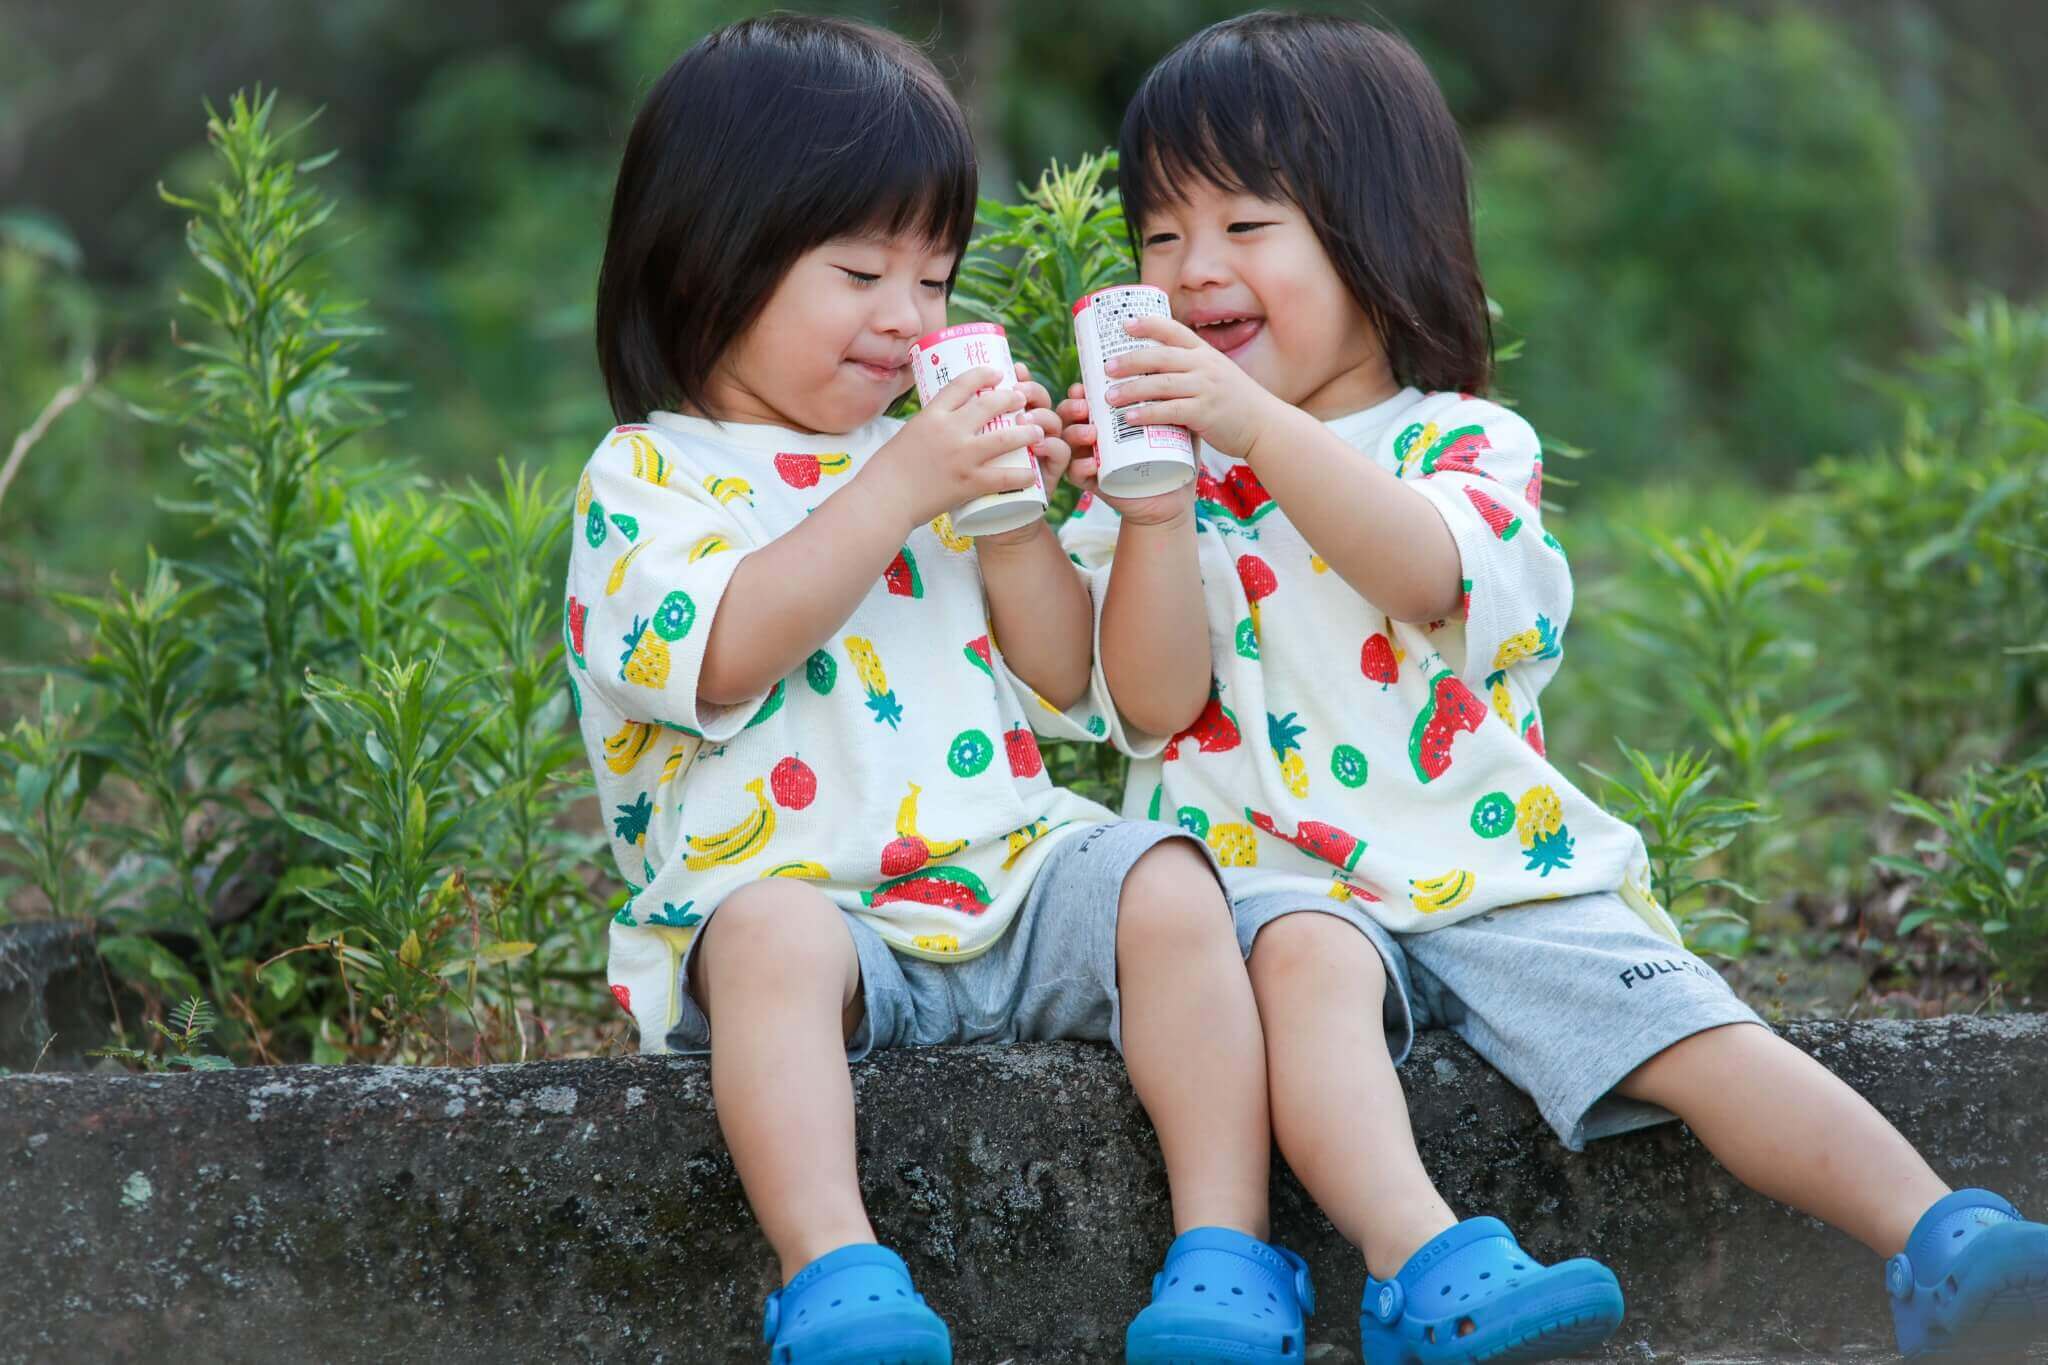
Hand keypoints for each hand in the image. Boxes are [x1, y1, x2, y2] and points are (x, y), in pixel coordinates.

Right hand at [858, 366, 1039, 530]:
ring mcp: (961, 456)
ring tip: (1038, 429)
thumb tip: (945, 421)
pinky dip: (1022, 474)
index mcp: (931, 415)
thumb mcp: (907, 435)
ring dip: (1026, 432)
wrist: (883, 500)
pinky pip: (1004, 476)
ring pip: (1005, 438)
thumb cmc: (887, 471)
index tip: (997, 373)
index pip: (962, 384)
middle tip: (1023, 397)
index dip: (983, 375)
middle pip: (989, 404)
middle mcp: (949, 430)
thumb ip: (930, 427)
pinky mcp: (969, 483)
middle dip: (1011, 398)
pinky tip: (1032, 472)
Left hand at [975, 363, 1070, 547]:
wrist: (992, 524)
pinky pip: (1061, 452)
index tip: (1013, 369)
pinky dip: (1054, 445)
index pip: (1019, 388)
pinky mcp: (1051, 472)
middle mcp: (1029, 430)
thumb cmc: (970, 487)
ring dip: (1042, 415)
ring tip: (1024, 419)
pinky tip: (1042, 444)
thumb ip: (965, 427)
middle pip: (1038, 398)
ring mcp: (1042, 450)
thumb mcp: (963, 452)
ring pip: (1052, 420)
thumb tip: (953, 398)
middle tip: (1018, 391)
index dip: (1020, 376)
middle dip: (1031, 389)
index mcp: (1009, 420)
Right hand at [1058, 384, 1194, 527]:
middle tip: (1085, 406)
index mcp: (1107, 416)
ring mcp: (1090, 458)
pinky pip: (1075, 473)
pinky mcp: (1092, 482)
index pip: (1086, 397)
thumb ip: (1173, 402)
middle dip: (1071, 407)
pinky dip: (1080, 467)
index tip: (1085, 385)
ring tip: (1092, 434)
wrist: (1171, 498)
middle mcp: (1093, 434)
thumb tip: (1179, 373)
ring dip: (1075, 434)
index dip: (1079, 390)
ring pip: (1068, 442)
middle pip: (1069, 415)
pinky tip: (1092, 464)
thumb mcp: (1173, 425)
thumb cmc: (1172, 457)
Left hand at [1101, 314, 1290, 462]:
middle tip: (1105, 368)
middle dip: (1129, 360)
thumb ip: (1190, 370)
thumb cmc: (1234, 402)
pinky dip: (1147, 414)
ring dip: (1131, 389)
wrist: (1264, 425)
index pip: (1173, 330)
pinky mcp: (1205, 413)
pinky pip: (1170, 411)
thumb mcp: (1216, 374)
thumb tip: (1152, 372)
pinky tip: (1130, 419)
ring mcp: (1205, 388)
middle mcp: (1204, 365)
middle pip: (1159, 355)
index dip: (1148, 324)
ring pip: (1160, 383)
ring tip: (1108, 397)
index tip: (1124, 324)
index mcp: (1205, 352)